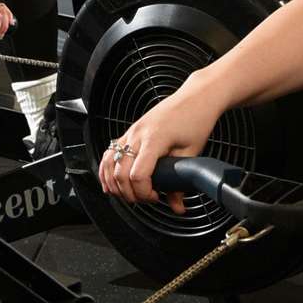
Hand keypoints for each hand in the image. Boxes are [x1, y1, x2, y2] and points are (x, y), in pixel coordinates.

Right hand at [97, 83, 219, 213]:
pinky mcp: (130, 131)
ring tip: (128, 194)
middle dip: (129, 193)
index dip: (144, 193)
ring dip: (115, 183)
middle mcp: (137, 135)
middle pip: (120, 173)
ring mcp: (131, 132)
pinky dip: (106, 170)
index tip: (155, 197)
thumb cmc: (196, 119)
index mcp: (154, 139)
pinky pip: (109, 152)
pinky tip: (109, 182)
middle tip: (145, 199)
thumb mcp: (192, 153)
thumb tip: (177, 205)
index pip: (137, 175)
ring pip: (109, 163)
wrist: (195, 97)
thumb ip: (180, 182)